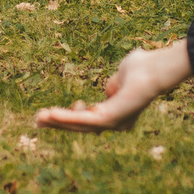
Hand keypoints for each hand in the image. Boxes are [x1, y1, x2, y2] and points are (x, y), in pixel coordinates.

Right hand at [35, 40, 192, 132]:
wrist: (155, 68)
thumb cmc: (144, 67)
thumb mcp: (122, 76)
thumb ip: (113, 85)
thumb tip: (110, 90)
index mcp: (119, 113)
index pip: (90, 120)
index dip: (73, 116)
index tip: (66, 105)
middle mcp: (117, 123)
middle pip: (82, 126)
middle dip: (59, 123)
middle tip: (38, 120)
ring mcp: (114, 123)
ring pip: (79, 125)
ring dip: (57, 122)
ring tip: (38, 118)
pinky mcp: (110, 120)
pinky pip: (83, 121)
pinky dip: (65, 117)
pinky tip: (50, 114)